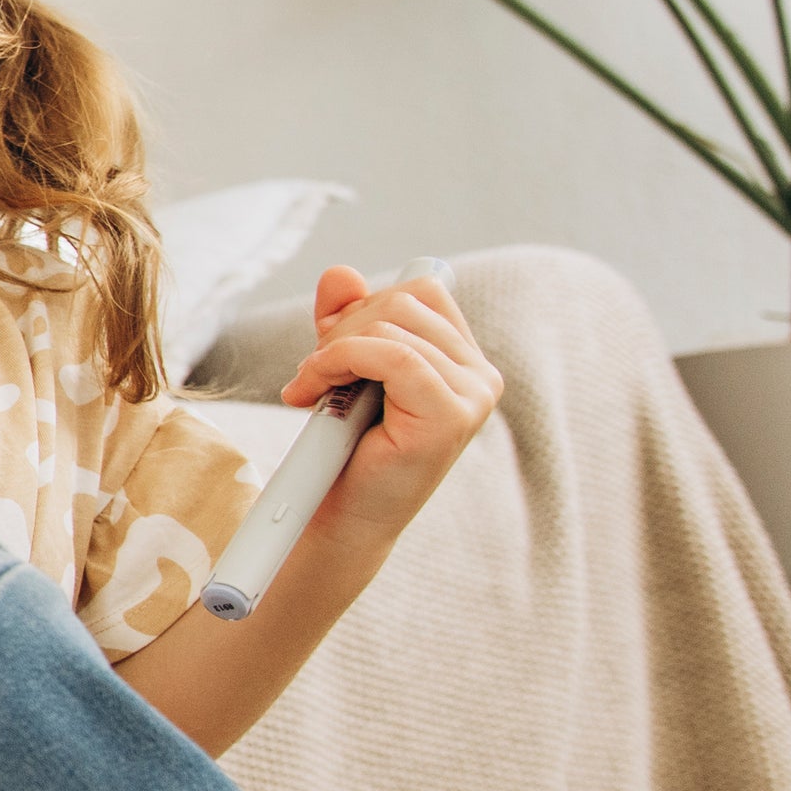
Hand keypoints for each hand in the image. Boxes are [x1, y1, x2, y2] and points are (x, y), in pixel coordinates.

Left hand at [282, 263, 499, 542]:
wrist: (341, 518)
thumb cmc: (344, 448)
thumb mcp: (342, 368)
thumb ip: (346, 319)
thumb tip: (340, 273)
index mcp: (464, 360)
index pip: (421, 291)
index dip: (365, 305)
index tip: (327, 345)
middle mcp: (480, 375)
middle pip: (406, 300)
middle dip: (344, 328)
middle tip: (313, 373)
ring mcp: (473, 395)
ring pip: (393, 325)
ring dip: (333, 349)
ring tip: (309, 388)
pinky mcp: (452, 415)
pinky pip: (393, 356)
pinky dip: (339, 360)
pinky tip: (309, 391)